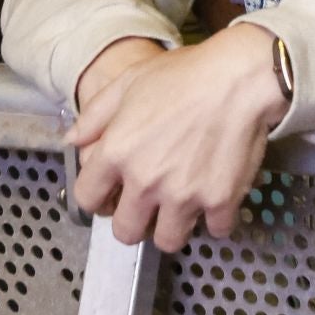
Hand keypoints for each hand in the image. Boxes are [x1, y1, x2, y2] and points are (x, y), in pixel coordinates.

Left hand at [67, 25, 290, 251]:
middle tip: (150, 206)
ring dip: (174, 227)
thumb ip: (96, 114)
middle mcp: (145, 181)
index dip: (98, 198)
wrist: (240, 77)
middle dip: (135, 222)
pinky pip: (215, 229)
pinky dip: (217, 218)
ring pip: (168, 241)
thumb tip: (73, 140)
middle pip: (126, 232)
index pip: (87, 199)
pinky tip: (217, 197)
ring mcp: (183, 195)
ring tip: (183, 206)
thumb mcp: (130, 81)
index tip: (113, 194)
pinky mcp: (220, 200)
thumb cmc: (184, 74)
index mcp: (117, 152)